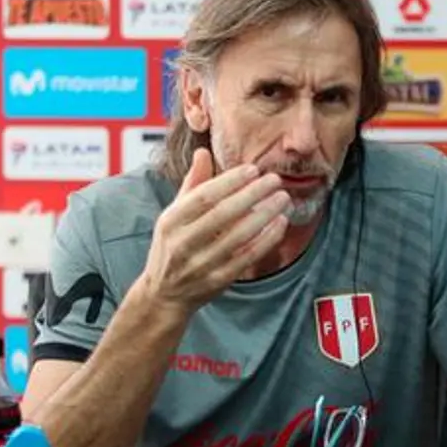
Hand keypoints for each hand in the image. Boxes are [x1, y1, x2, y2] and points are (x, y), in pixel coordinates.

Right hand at [142, 148, 289, 317]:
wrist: (163, 294)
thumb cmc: (172, 246)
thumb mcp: (173, 214)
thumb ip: (192, 184)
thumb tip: (203, 152)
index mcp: (170, 221)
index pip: (203, 197)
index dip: (229, 182)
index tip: (253, 169)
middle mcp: (183, 243)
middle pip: (222, 214)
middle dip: (252, 194)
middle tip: (275, 180)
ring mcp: (200, 264)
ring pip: (238, 237)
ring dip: (264, 215)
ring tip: (283, 198)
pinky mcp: (217, 280)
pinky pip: (247, 258)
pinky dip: (266, 240)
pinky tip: (280, 224)